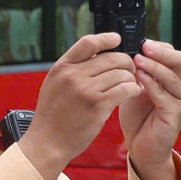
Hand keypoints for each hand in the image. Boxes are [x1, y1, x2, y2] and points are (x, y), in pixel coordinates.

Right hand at [19, 33, 140, 179]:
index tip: (117, 39)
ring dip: (131, 78)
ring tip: (130, 84)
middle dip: (126, 62)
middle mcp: (73, 76)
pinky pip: (125, 89)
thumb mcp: (54, 84)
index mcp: (62, 67)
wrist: (47, 141)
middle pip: (111, 57)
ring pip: (121, 73)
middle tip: (130, 69)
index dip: (106, 38)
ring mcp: (86, 90)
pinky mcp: (98, 106)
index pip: (88, 43)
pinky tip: (132, 92)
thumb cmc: (52, 115)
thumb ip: (72, 69)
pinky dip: (133, 89)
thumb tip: (96, 55)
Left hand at [119, 40, 180, 179]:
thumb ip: (135, 71)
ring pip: (173, 76)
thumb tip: (125, 50)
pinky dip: (152, 85)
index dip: (157, 46)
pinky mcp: (176, 114)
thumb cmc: (137, 117)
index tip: (139, 41)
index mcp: (173, 78)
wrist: (140, 147)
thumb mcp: (134, 88)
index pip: (171, 53)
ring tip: (137, 60)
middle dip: (161, 51)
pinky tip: (139, 79)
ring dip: (155, 66)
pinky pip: (166, 96)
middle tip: (143, 46)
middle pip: (179, 60)